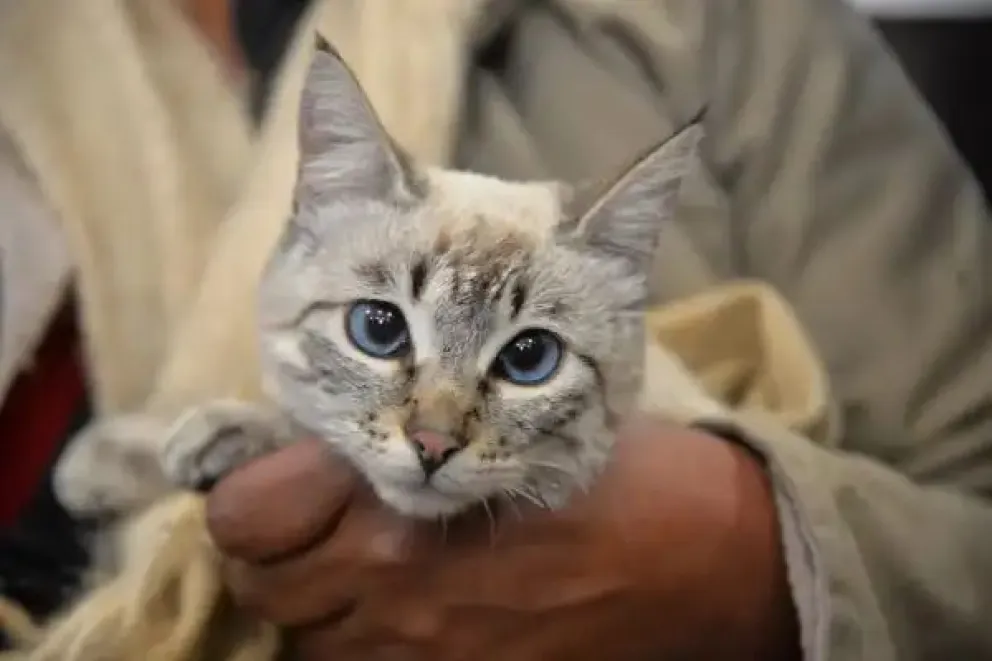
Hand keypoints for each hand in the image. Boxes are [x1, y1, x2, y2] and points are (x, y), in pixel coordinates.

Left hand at [206, 419, 798, 659]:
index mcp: (396, 499)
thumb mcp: (501, 424)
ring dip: (321, 610)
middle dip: (277, 554)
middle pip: (264, 586)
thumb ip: (398, 441)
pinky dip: (367, 651)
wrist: (703, 557)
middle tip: (319, 526)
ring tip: (366, 575)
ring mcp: (424, 654)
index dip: (247, 499)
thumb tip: (311, 456)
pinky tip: (408, 622)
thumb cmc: (608, 467)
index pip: (243, 515)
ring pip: (307, 645)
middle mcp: (391, 586)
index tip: (276, 484)